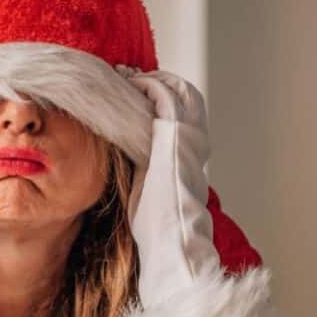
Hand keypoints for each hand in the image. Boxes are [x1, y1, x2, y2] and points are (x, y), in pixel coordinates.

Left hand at [125, 71, 220, 305]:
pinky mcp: (174, 134)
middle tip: (126, 76)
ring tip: (124, 76)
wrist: (171, 240)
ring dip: (149, 78)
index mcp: (191, 153)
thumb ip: (144, 163)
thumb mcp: (150, 185)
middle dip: (155, 80)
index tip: (132, 88)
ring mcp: (188, 135)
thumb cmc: (158, 225)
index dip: (158, 93)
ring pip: (175, 88)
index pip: (181, 109)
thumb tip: (122, 152)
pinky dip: (145, 84)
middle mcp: (195, 140)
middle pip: (182, 92)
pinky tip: (127, 83)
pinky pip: (162, 95)